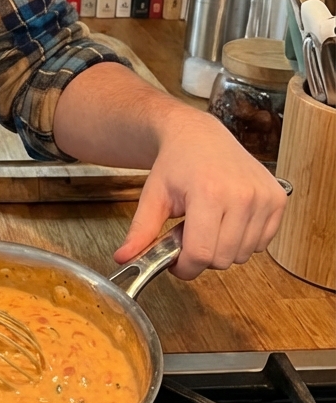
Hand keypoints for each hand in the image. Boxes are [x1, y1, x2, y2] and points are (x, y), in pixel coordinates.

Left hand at [113, 109, 287, 279]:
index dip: (185, 267)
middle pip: (222, 259)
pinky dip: (243, 240)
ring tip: (208, 222)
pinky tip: (229, 218)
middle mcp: (242, 195)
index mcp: (209, 193)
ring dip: (223, 248)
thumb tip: (124, 259)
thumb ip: (140, 231)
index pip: (201, 254)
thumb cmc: (176, 163)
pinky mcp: (277, 199)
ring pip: (243, 255)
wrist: (199, 135)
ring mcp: (264, 197)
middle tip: (190, 231)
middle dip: (201, 255)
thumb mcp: (153, 195)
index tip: (175, 261)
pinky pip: (262, 243)